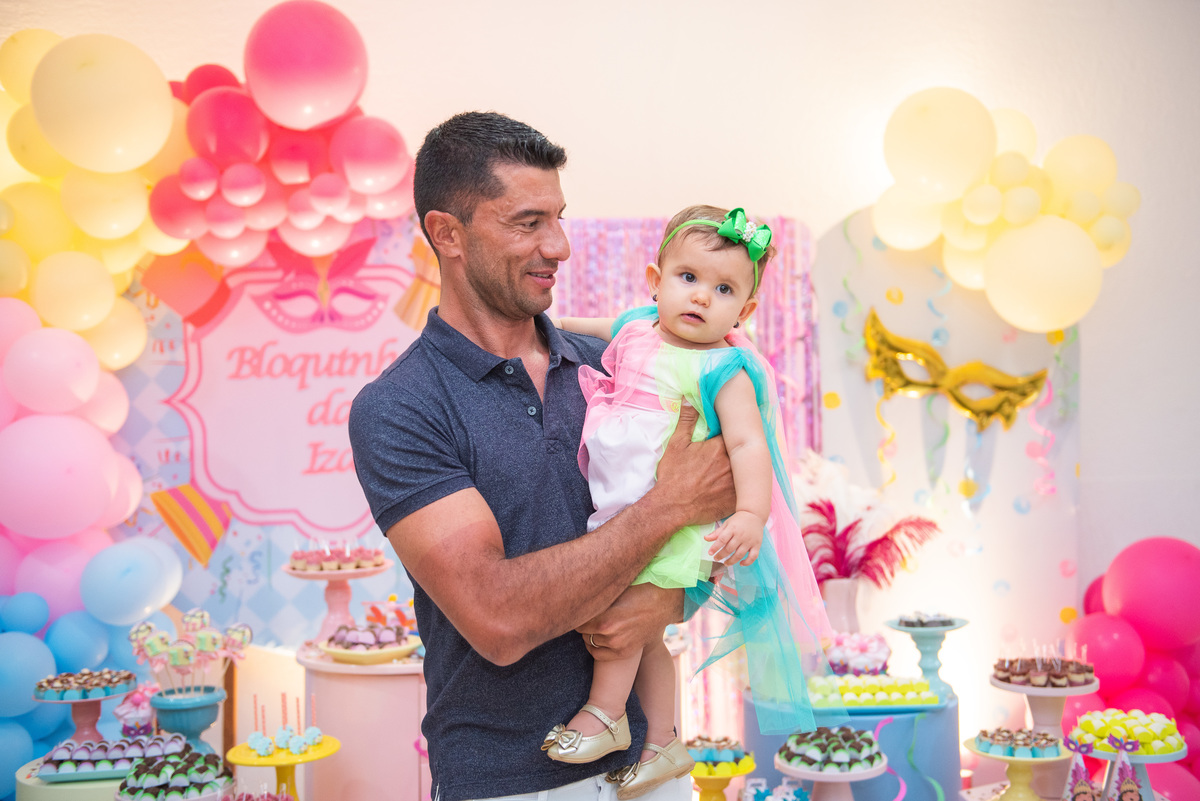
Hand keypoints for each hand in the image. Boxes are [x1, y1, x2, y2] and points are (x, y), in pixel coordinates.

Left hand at [577, 584, 682, 660]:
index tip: (576, 605)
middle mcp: (610, 635)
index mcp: (605, 619)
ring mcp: (618, 646)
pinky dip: (594, 645)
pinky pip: (598, 653)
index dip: (577, 611)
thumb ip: (597, 596)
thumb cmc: (640, 589)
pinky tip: (597, 635)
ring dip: (588, 632)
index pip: (577, 620)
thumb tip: (577, 591)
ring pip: (589, 641)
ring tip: (594, 620)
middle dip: (582, 621)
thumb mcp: (616, 589)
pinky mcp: (624, 653)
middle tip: (585, 612)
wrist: (665, 603)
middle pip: (581, 631)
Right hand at [653, 404, 735, 527]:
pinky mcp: (736, 500)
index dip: (730, 435)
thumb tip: (690, 399)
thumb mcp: (676, 445)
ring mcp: (736, 484)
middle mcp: (731, 464)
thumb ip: (686, 421)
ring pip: (747, 471)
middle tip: (726, 456)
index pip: (733, 434)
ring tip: (730, 470)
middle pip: (742, 453)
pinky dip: (742, 488)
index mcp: (719, 448)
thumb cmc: (673, 475)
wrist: (671, 507)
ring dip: (742, 469)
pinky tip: (732, 487)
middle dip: (738, 451)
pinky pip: (745, 491)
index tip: (725, 437)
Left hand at [704, 511, 762, 565]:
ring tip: (726, 563)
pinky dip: (747, 562)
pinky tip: (741, 563)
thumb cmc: (738, 520)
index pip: (722, 540)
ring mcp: (749, 541)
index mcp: (732, 529)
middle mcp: (741, 535)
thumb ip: (717, 533)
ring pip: (739, 554)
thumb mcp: (726, 524)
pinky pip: (753, 556)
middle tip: (716, 558)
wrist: (754, 515)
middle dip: (721, 555)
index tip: (710, 553)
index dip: (715, 548)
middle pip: (729, 549)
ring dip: (731, 561)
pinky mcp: (757, 545)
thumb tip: (705, 538)